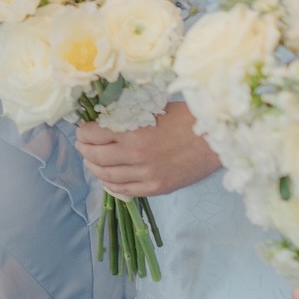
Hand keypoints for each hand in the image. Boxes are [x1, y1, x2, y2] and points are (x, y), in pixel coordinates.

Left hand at [77, 102, 220, 197]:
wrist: (215, 140)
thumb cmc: (186, 119)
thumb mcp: (152, 108)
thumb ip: (126, 116)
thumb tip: (102, 118)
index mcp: (132, 132)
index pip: (92, 134)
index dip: (83, 131)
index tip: (83, 129)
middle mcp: (135, 155)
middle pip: (94, 156)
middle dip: (84, 149)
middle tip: (83, 144)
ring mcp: (146, 175)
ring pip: (106, 175)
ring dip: (94, 167)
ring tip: (92, 161)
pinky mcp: (156, 188)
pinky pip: (124, 190)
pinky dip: (110, 184)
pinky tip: (107, 177)